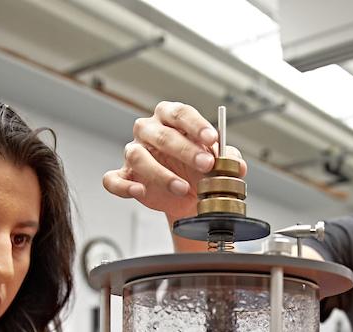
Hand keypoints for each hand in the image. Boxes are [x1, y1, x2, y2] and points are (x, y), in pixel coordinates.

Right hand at [102, 101, 246, 224]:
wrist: (188, 196)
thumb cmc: (198, 169)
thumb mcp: (219, 162)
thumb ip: (229, 160)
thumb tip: (238, 166)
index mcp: (170, 118)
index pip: (180, 113)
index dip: (196, 125)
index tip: (213, 139)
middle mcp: (149, 131)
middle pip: (161, 135)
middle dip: (186, 150)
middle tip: (207, 165)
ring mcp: (134, 153)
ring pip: (138, 156)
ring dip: (161, 174)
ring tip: (182, 188)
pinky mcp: (124, 176)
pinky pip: (113, 179)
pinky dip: (124, 186)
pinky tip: (140, 191)